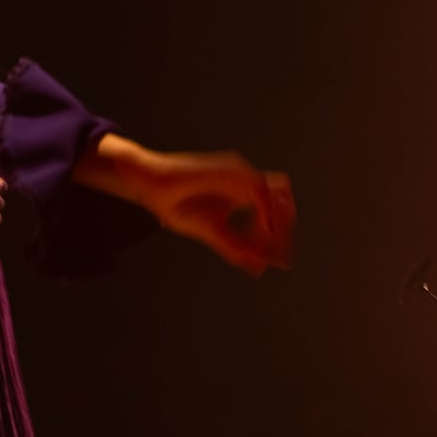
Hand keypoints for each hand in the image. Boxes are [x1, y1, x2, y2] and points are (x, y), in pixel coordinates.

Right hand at [140, 151, 295, 276]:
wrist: (151, 186)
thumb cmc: (175, 204)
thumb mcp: (211, 231)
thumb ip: (234, 246)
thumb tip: (258, 267)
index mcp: (243, 193)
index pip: (276, 211)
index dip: (281, 237)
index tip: (278, 262)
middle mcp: (246, 181)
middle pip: (284, 202)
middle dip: (284, 232)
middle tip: (278, 258)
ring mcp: (240, 173)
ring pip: (278, 194)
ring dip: (279, 221)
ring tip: (270, 247)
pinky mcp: (230, 170)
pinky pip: (259, 189)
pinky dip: (265, 211)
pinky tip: (262, 231)